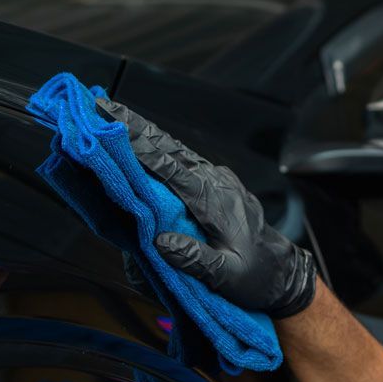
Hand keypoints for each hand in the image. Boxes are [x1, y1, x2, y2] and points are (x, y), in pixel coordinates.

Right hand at [98, 97, 315, 317]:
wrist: (281, 272)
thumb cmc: (255, 276)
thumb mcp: (227, 276)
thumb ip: (195, 259)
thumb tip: (160, 242)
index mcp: (217, 203)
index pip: (173, 171)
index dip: (142, 150)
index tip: (116, 131)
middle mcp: (218, 184)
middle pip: (171, 149)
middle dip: (135, 126)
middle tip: (102, 105)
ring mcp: (219, 180)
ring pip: (177, 150)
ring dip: (145, 131)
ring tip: (113, 112)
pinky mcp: (218, 183)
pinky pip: (185, 160)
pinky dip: (160, 146)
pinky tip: (143, 137)